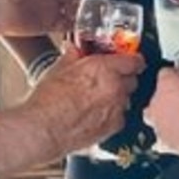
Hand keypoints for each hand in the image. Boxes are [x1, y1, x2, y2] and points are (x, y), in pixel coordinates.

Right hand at [24, 48, 144, 155]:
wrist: (43, 129)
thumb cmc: (48, 100)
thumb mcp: (59, 68)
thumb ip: (74, 55)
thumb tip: (75, 49)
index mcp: (105, 68)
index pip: (134, 61)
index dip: (132, 60)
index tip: (129, 61)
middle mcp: (115, 87)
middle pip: (132, 79)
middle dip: (122, 78)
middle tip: (107, 79)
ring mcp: (116, 108)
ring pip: (126, 98)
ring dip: (117, 97)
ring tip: (97, 99)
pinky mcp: (113, 126)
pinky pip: (120, 116)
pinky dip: (112, 114)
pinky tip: (95, 114)